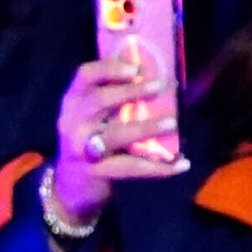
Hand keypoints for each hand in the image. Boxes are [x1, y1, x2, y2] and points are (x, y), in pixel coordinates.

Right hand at [49, 54, 187, 223]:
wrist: (69, 185)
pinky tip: (182, 164)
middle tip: (159, 86)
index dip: (109, 68)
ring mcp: (83, 148)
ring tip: (173, 122)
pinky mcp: (97, 172)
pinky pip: (131, 167)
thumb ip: (110, 95)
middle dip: (129, 92)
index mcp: (73, 102)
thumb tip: (147, 70)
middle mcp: (73, 122)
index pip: (84, 76)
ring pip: (115, 134)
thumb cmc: (87, 140)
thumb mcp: (89, 115)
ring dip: (146, 127)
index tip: (135, 67)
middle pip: (98, 100)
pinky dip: (159, 167)